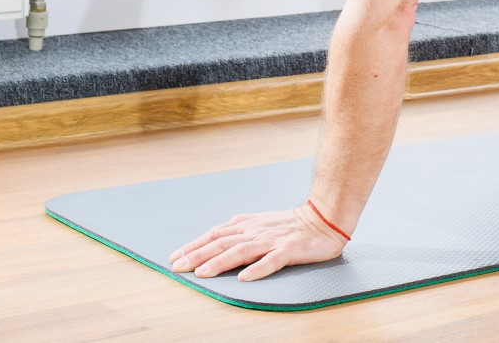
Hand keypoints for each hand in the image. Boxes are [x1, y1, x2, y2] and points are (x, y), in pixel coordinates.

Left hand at [169, 205, 346, 281]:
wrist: (323, 219)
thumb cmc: (291, 224)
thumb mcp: (260, 223)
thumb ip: (239, 231)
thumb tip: (214, 239)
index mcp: (247, 225)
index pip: (215, 235)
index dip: (194, 245)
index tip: (176, 257)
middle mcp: (255, 231)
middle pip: (221, 242)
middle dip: (197, 255)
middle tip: (178, 267)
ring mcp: (271, 240)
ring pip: (240, 251)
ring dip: (219, 262)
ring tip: (202, 273)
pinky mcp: (288, 250)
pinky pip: (271, 261)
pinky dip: (257, 269)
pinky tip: (245, 278)